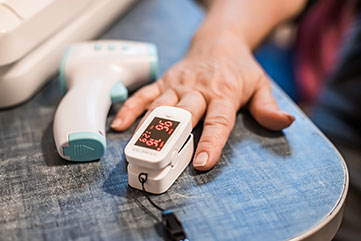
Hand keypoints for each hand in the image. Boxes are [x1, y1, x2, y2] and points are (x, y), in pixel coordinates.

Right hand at [111, 34, 294, 170]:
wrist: (219, 41)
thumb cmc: (239, 68)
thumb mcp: (260, 85)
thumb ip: (268, 108)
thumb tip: (285, 123)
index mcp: (223, 93)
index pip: (217, 122)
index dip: (210, 143)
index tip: (201, 163)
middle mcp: (198, 89)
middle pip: (184, 115)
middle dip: (173, 137)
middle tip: (162, 159)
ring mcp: (178, 85)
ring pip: (160, 106)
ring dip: (148, 127)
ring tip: (137, 148)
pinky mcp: (164, 82)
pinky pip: (145, 95)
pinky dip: (131, 108)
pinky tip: (120, 124)